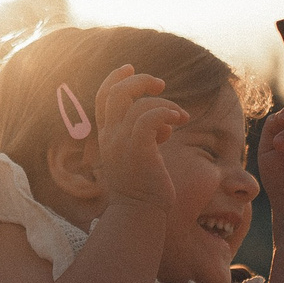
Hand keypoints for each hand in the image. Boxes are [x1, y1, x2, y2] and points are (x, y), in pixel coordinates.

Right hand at [91, 65, 188, 210]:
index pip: (102, 97)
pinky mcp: (139, 151)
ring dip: (165, 104)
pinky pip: (150, 118)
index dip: (115, 78)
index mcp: (107, 136)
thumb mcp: (137, 156)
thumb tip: (162, 122)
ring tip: (180, 117)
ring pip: (139, 104)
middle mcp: (110, 137)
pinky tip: (178, 122)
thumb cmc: (143, 188)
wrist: (139, 214)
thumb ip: (142, 135)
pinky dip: (167, 113)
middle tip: (161, 85)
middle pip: (117, 93)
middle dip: (140, 81)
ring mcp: (122, 144)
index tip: (131, 69)